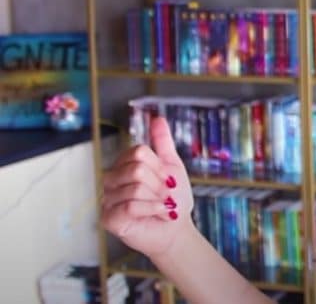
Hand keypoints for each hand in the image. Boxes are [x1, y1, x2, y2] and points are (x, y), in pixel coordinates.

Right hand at [101, 116, 194, 259]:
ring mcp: (108, 199)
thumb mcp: (172, 166)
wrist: (175, 228)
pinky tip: (158, 214)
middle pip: (137, 168)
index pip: (138, 151)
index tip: (169, 179)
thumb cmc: (172, 198)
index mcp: (125, 165)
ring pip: (136, 187)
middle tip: (166, 195)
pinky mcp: (108, 218)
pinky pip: (131, 206)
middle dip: (160, 184)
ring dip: (158, 199)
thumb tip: (157, 118)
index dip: (159, 166)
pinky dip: (152, 209)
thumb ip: (162, 142)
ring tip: (162, 206)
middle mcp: (112, 179)